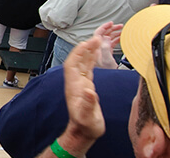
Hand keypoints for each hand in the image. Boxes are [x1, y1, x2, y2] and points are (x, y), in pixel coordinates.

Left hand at [57, 36, 106, 155]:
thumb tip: (90, 92)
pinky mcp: (86, 86)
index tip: (86, 43)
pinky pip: (88, 68)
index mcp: (74, 87)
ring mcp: (80, 83)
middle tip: (95, 38)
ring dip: (88, 51)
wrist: (84, 131)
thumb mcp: (88, 116)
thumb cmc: (86, 125)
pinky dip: (91, 59)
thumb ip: (89, 104)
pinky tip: (96, 53)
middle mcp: (76, 83)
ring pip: (83, 63)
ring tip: (97, 40)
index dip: (78, 53)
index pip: (72, 65)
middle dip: (85, 48)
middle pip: (78, 60)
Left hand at [89, 22, 122, 68]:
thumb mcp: (106, 61)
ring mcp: (102, 51)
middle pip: (103, 34)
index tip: (110, 23)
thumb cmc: (106, 72)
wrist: (107, 80)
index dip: (104, 27)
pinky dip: (116, 39)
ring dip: (114, 33)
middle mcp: (98, 48)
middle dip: (111, 28)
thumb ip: (105, 48)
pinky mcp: (107, 54)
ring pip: (107, 38)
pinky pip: (111, 43)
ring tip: (122, 30)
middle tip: (119, 26)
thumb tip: (105, 37)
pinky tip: (121, 37)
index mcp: (95, 48)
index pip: (98, 34)